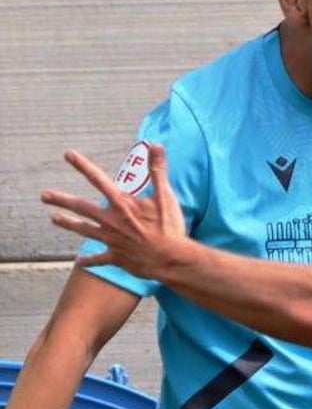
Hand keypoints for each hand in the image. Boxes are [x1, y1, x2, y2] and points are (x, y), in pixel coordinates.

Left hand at [42, 143, 185, 279]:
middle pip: (81, 207)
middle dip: (61, 200)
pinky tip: (79, 262)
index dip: (83, 165)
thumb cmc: (168, 227)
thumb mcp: (166, 196)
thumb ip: (158, 170)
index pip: (98, 180)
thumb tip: (156, 146)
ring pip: (84, 230)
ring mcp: (111, 240)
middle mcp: (111, 220)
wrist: (170, 259)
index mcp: (122, 204)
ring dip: (68, 224)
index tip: (68, 155)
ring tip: (54, 218)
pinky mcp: (117, 257)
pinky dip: (89, 260)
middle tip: (44, 195)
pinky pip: (99, 259)